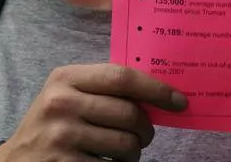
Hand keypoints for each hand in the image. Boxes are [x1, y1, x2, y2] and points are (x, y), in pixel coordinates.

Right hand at [0, 63, 187, 161]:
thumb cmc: (52, 124)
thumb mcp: (67, 94)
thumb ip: (103, 88)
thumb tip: (158, 93)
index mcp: (66, 78)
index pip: (122, 77)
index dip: (156, 89)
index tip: (179, 101)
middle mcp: (61, 103)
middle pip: (128, 113)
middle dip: (146, 128)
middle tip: (145, 134)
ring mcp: (61, 136)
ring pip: (125, 144)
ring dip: (135, 153)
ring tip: (125, 153)